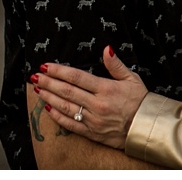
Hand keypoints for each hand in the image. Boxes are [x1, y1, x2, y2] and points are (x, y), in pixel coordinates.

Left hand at [30, 45, 148, 149]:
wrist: (146, 127)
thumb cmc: (140, 101)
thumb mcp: (132, 78)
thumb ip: (116, 64)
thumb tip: (106, 49)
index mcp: (105, 89)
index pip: (77, 77)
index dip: (59, 71)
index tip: (46, 66)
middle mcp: (96, 104)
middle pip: (67, 91)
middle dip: (48, 83)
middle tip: (35, 76)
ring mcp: (92, 119)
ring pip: (65, 107)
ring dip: (49, 97)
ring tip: (37, 89)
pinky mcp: (91, 132)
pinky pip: (71, 124)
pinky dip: (58, 117)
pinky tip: (48, 109)